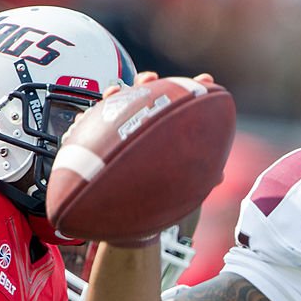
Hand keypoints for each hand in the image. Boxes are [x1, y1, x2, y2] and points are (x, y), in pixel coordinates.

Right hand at [94, 73, 214, 249]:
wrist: (134, 222)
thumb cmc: (162, 198)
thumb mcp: (185, 186)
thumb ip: (202, 178)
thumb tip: (219, 176)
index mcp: (167, 132)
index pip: (181, 106)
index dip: (193, 90)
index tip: (206, 80)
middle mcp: (143, 128)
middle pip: (145, 98)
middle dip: (148, 83)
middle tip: (152, 79)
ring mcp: (120, 135)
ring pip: (115, 108)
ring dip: (114, 96)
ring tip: (112, 92)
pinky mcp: (97, 147)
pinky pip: (86, 132)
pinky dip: (83, 124)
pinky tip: (80, 122)